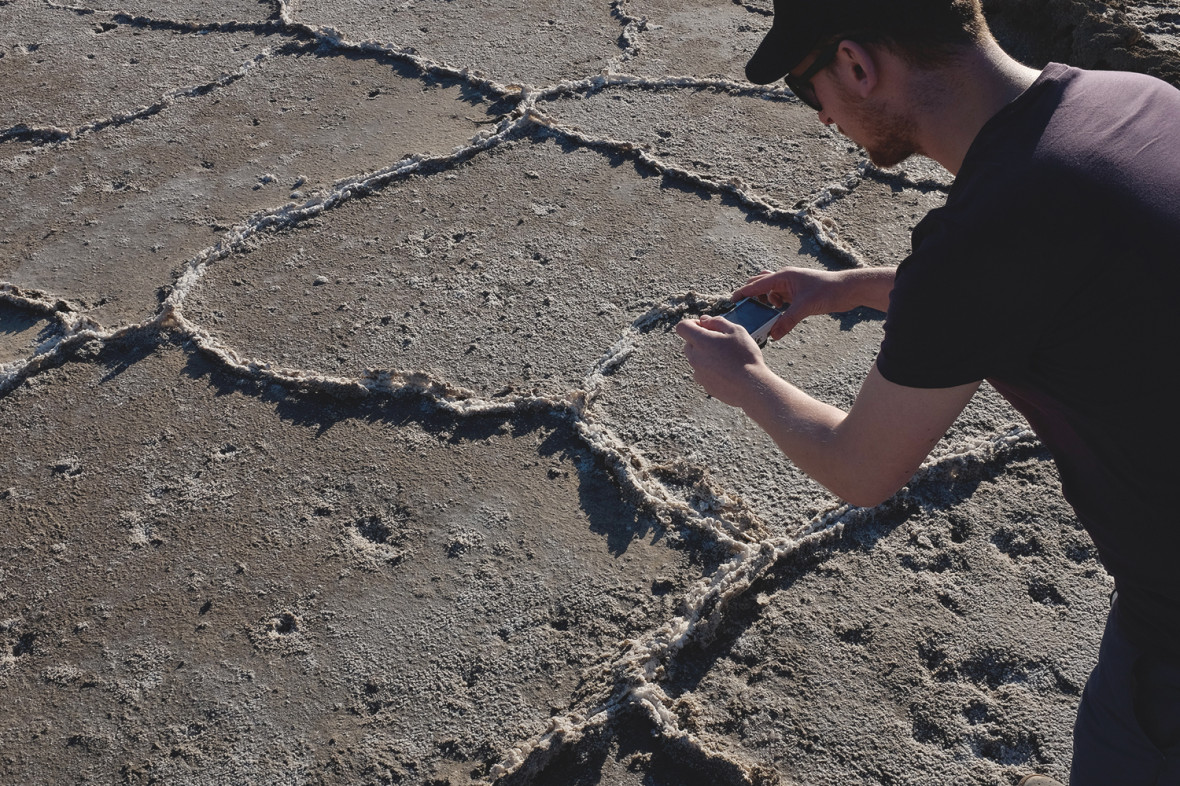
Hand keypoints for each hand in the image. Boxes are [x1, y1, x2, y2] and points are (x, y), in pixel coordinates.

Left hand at [675, 314, 770, 407]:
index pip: (682, 327)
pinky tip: (727, 372)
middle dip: (700, 340)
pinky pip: (703, 374)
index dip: (692, 324)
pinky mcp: (705, 386)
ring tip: (726, 359)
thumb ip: (717, 321)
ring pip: (696, 360)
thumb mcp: (736, 331)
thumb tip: (703, 320)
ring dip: (706, 356)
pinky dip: (711, 370)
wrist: (752, 386)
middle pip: (688, 344)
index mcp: (700, 341)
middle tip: (721, 343)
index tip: (706, 327)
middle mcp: (695, 358)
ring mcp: (698, 373)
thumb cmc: (746, 356)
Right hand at [733, 267, 860, 340]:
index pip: (757, 285)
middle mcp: (785, 279)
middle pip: (761, 285)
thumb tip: (773, 335)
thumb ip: (787, 321)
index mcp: (783, 276)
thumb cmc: (828, 291)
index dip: (743, 293)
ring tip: (768, 315)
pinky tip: (780, 316)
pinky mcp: (798, 294)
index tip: (733, 301)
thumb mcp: (804, 307)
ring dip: (767, 303)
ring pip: (771, 293)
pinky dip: (777, 308)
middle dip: (753, 297)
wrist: (848, 290)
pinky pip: (781, 300)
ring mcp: (792, 286)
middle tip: (748, 311)